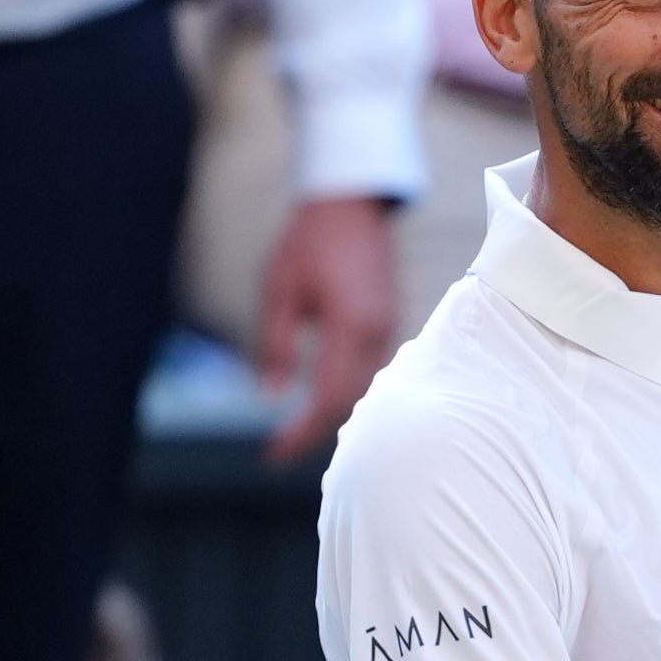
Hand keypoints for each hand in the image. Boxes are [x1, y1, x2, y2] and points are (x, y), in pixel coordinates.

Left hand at [255, 195, 398, 462]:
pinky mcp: (389, 324)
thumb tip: (271, 397)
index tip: (274, 455)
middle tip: (280, 452)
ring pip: (366, 391)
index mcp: (349, 327)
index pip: (328, 398)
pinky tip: (326, 400)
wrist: (352, 205)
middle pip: (351, 403)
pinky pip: (372, 372)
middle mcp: (376, 335)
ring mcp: (389, 330)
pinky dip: (348, 393)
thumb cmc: (308, 241)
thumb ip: (275, 345)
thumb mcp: (278, 290)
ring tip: (300, 432)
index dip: (302, 432)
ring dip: (334, 414)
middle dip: (316, 432)